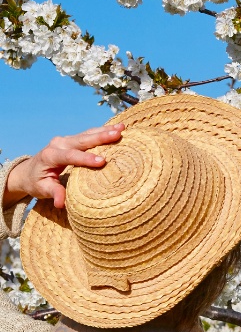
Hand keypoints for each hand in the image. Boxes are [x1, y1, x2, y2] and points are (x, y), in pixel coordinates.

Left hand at [3, 123, 124, 208]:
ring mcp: (65, 140)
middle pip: (81, 140)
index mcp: (50, 156)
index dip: (86, 158)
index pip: (70, 156)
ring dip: (104, 131)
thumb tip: (61, 203)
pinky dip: (102, 131)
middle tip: (117, 134)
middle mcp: (58, 144)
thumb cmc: (36, 182)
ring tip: (121, 128)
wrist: (28, 171)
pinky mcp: (72, 140)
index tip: (103, 161)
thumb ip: (53, 193)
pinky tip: (115, 128)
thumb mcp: (42, 190)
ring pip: (87, 134)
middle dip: (100, 137)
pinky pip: (88, 134)